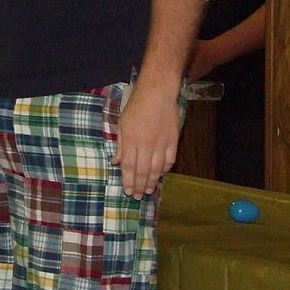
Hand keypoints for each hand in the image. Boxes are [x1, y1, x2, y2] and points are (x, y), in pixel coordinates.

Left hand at [110, 79, 179, 197]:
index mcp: (131, 139)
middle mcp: (146, 143)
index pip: (129, 166)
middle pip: (142, 171)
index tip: (127, 191)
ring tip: (148, 190)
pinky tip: (160, 174)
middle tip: (137, 196)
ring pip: (157, 169)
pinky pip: (169, 160)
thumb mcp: (122, 123)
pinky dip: (165, 169)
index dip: (128, 181)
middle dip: (139, 186)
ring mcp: (161, 143)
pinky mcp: (173, 140)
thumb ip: (120, 145)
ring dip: (152, 182)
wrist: (157, 92)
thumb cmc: (136, 106)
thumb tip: (116, 162)